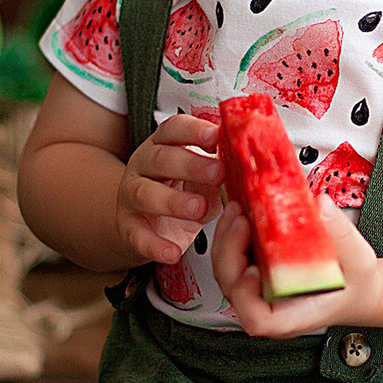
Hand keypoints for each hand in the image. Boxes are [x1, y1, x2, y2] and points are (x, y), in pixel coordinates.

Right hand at [115, 113, 223, 265]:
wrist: (149, 225)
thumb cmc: (184, 193)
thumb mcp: (205, 180)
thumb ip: (222, 172)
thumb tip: (255, 171)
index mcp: (164, 145)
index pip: (174, 129)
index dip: (194, 130)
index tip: (216, 136)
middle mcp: (143, 165)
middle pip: (161, 158)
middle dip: (191, 164)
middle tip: (219, 173)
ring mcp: (130, 194)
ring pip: (145, 193)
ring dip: (172, 201)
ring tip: (199, 208)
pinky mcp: (127, 225)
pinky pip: (137, 234)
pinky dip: (154, 244)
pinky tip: (173, 253)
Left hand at [213, 193, 382, 339]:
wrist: (354, 287)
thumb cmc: (354, 284)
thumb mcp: (358, 260)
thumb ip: (341, 234)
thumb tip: (321, 206)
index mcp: (292, 315)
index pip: (258, 320)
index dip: (246, 297)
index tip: (253, 269)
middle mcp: (269, 306)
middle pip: (232, 289)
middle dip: (230, 252)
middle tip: (242, 222)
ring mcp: (258, 291)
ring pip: (226, 272)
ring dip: (226, 240)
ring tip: (238, 211)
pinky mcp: (255, 272)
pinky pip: (233, 258)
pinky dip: (232, 235)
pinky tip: (241, 212)